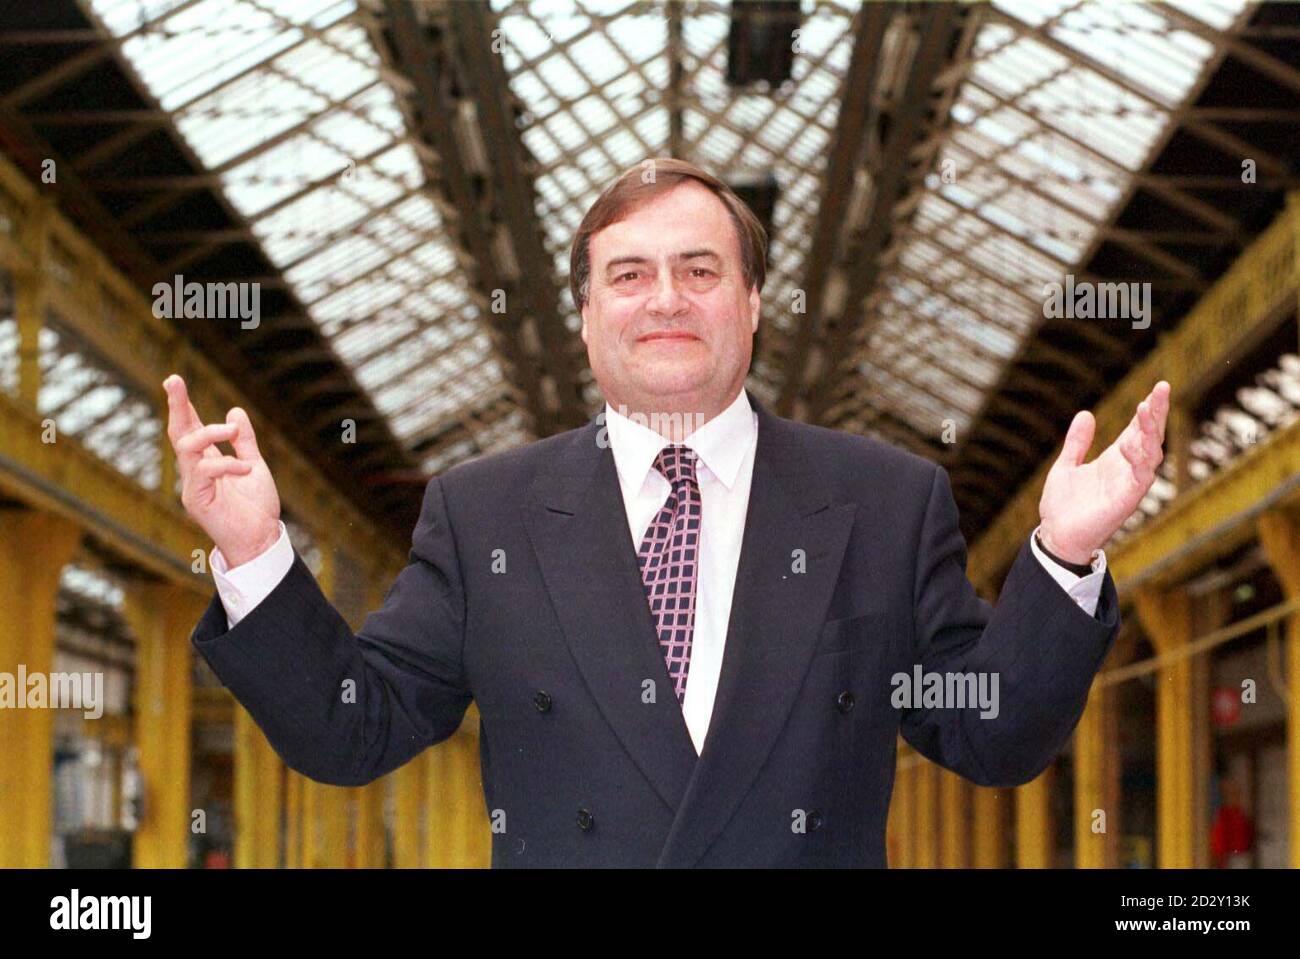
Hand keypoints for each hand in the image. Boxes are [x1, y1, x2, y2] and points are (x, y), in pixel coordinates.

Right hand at [164, 374, 281, 567]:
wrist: (261, 539)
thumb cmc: (256, 508)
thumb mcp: (254, 466)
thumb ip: (244, 442)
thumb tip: (234, 411)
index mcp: (207, 462)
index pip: (190, 429)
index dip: (182, 406)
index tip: (175, 381)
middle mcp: (195, 472)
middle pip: (179, 433)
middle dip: (176, 406)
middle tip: (173, 380)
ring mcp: (193, 486)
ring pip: (186, 447)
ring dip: (209, 433)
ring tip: (231, 430)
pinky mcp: (197, 500)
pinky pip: (204, 471)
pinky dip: (226, 464)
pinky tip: (245, 469)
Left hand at [1038, 381, 1170, 563]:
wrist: (1056, 536)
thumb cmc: (1063, 506)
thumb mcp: (1066, 466)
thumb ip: (1077, 443)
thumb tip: (1086, 414)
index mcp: (1114, 460)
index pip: (1137, 430)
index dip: (1147, 410)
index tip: (1157, 388)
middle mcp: (1127, 470)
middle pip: (1149, 437)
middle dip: (1157, 413)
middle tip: (1163, 388)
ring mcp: (1129, 485)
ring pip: (1151, 454)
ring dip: (1151, 431)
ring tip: (1148, 407)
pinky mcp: (1126, 501)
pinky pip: (1141, 478)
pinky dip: (1140, 460)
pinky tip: (1133, 443)